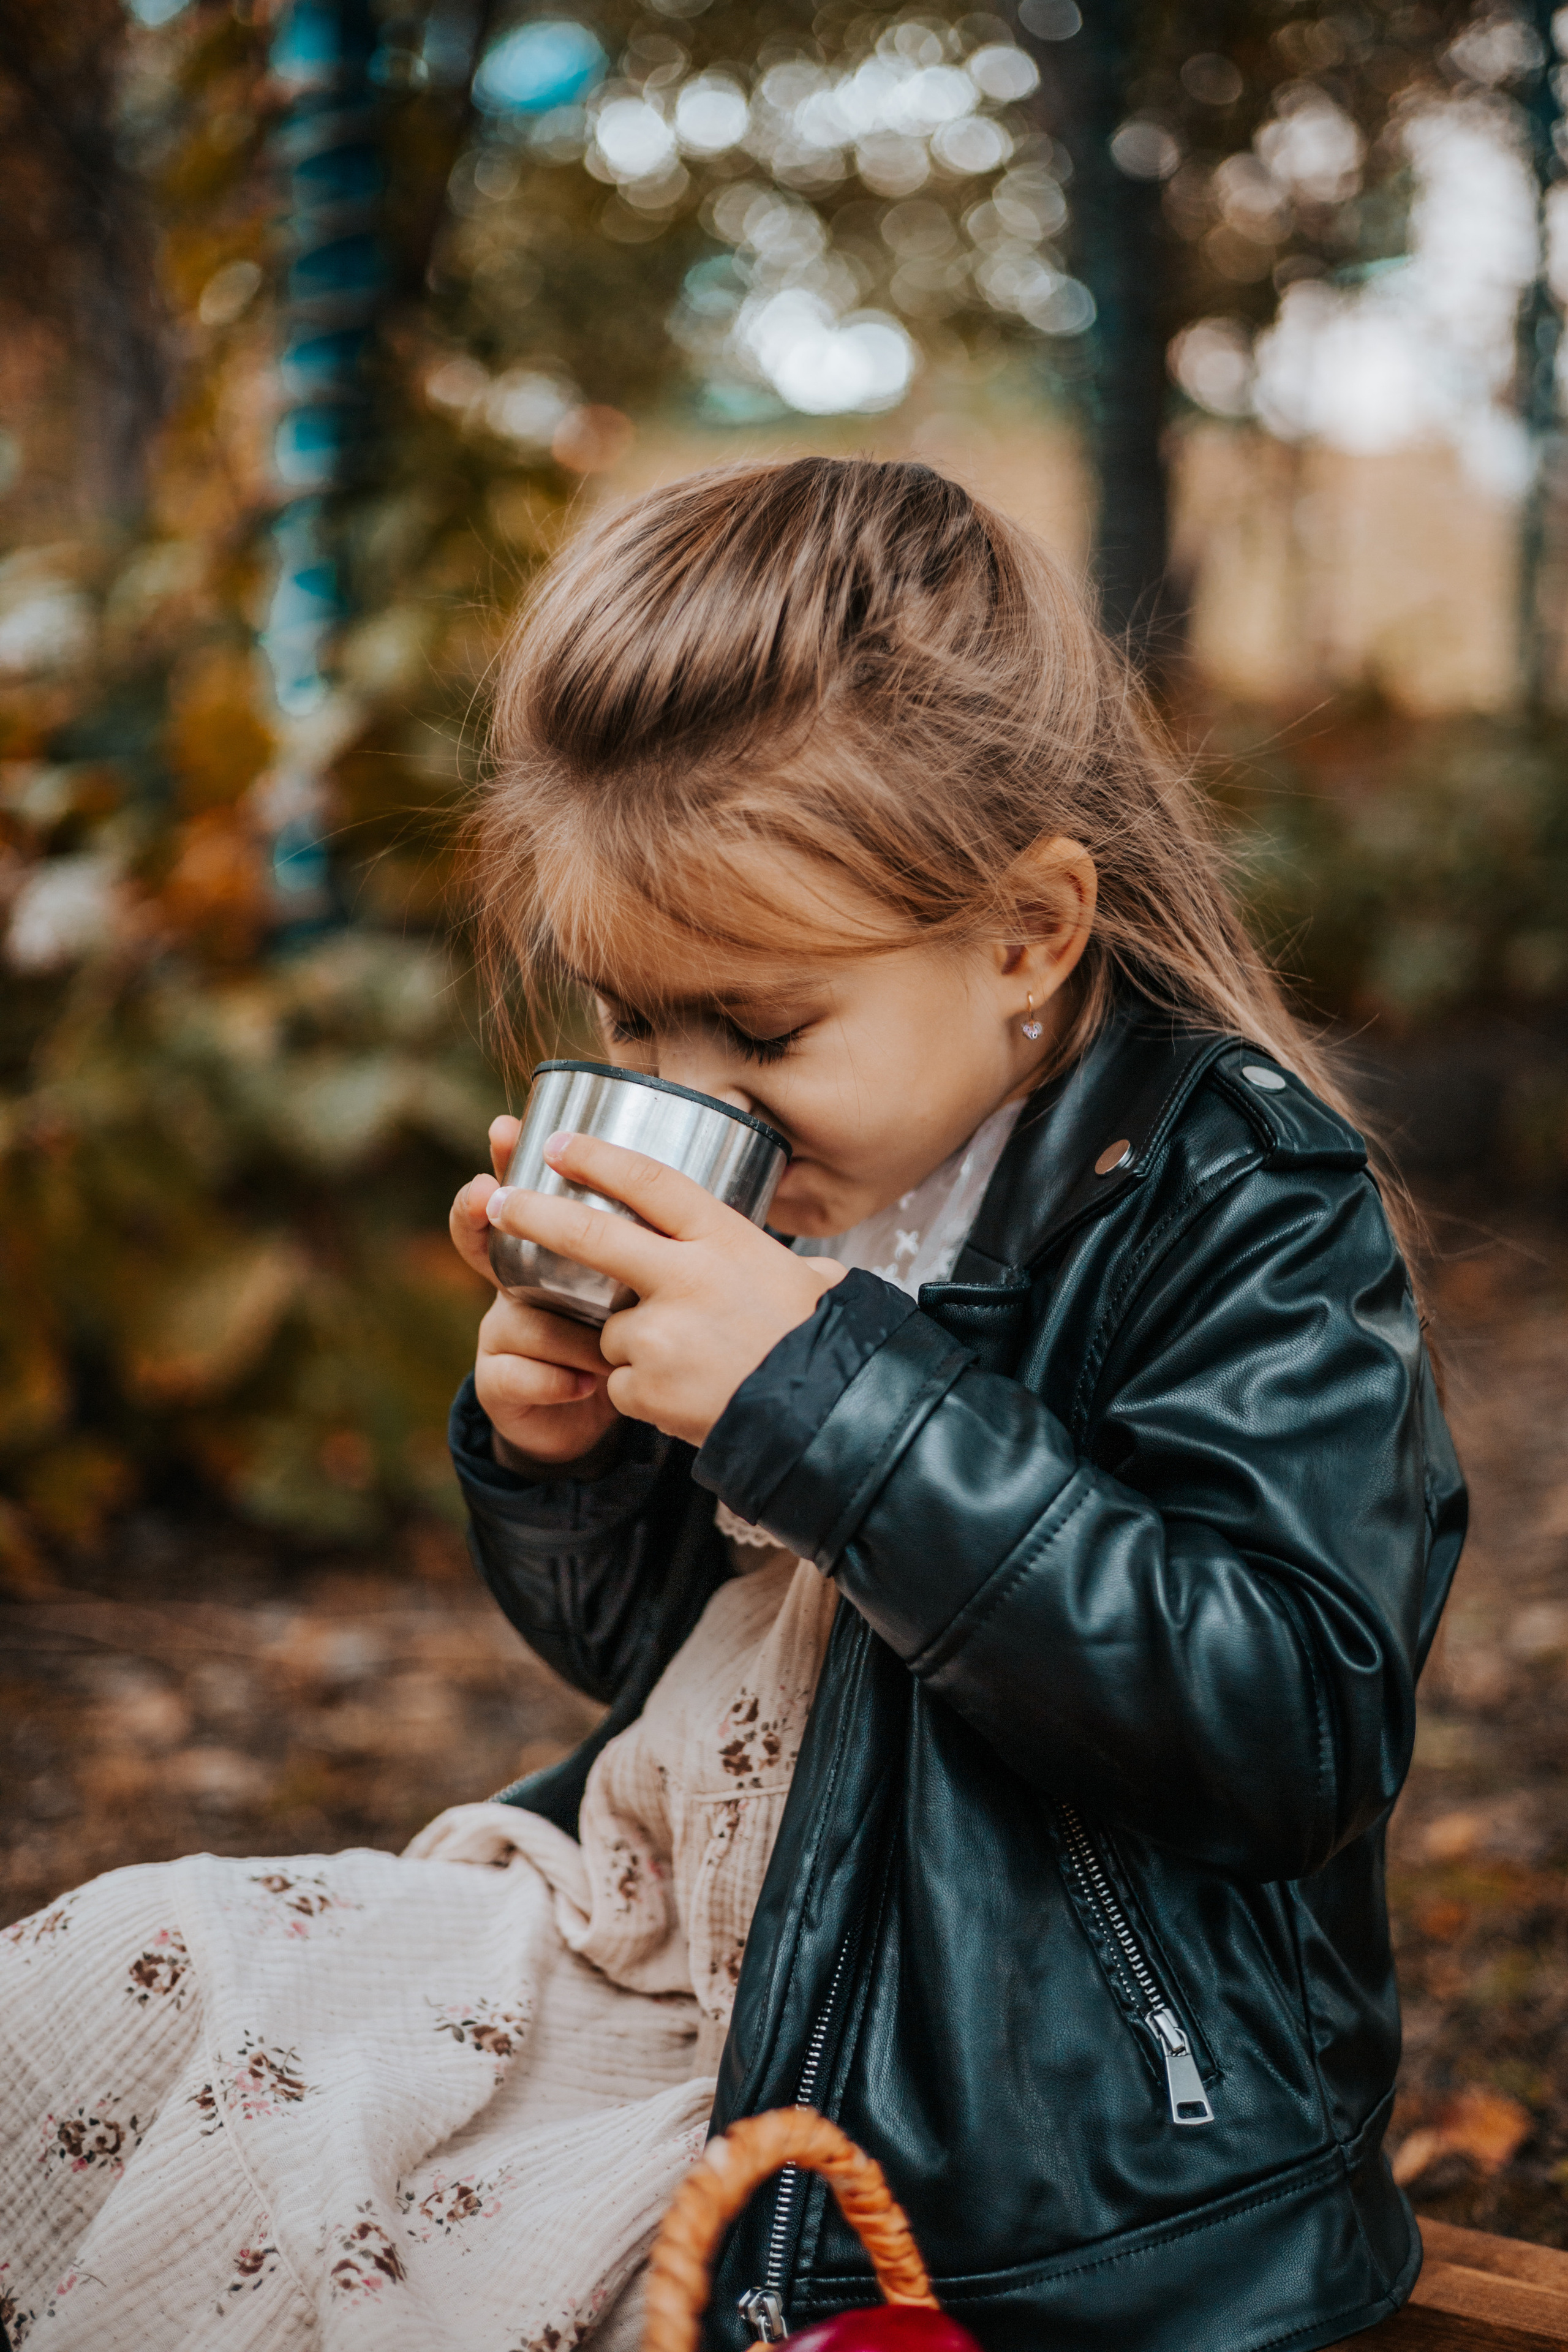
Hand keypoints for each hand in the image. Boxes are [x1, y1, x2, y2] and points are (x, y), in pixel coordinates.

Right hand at [450, 1117, 622, 1468]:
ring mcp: (499, 1333)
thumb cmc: (624, 1340)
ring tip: (610, 1352)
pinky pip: (518, 1373)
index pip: (520, 1194)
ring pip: (521, 1317)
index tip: (504, 1127)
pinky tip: (587, 1386)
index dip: (506, 1161)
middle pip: (482, 1241)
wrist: (598, 1421)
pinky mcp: (497, 1383)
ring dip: (570, 1335)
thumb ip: (643, 1246)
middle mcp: (513, 1286)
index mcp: (550, 1254)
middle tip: (486, 1195)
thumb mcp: (637, 1288)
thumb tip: (682, 1194)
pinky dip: (557, 1380)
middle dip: (478, 1211)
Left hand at [483, 1130, 847, 1449]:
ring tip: (695, 1366)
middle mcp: (687, 1276)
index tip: (555, 1145)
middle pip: (590, 1234)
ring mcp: (660, 1332)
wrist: (824, 1419)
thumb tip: (811, 1271)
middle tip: (498, 1200)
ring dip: (634, 1347)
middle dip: (533, 1213)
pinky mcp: (643, 1385)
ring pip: (610, 1331)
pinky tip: (689, 1397)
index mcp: (726, 1239)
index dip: (597, 1158)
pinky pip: (620, 1383)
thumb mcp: (801, 1280)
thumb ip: (776, 1266)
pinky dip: (643, 1392)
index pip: (649, 1181)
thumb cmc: (815, 1342)